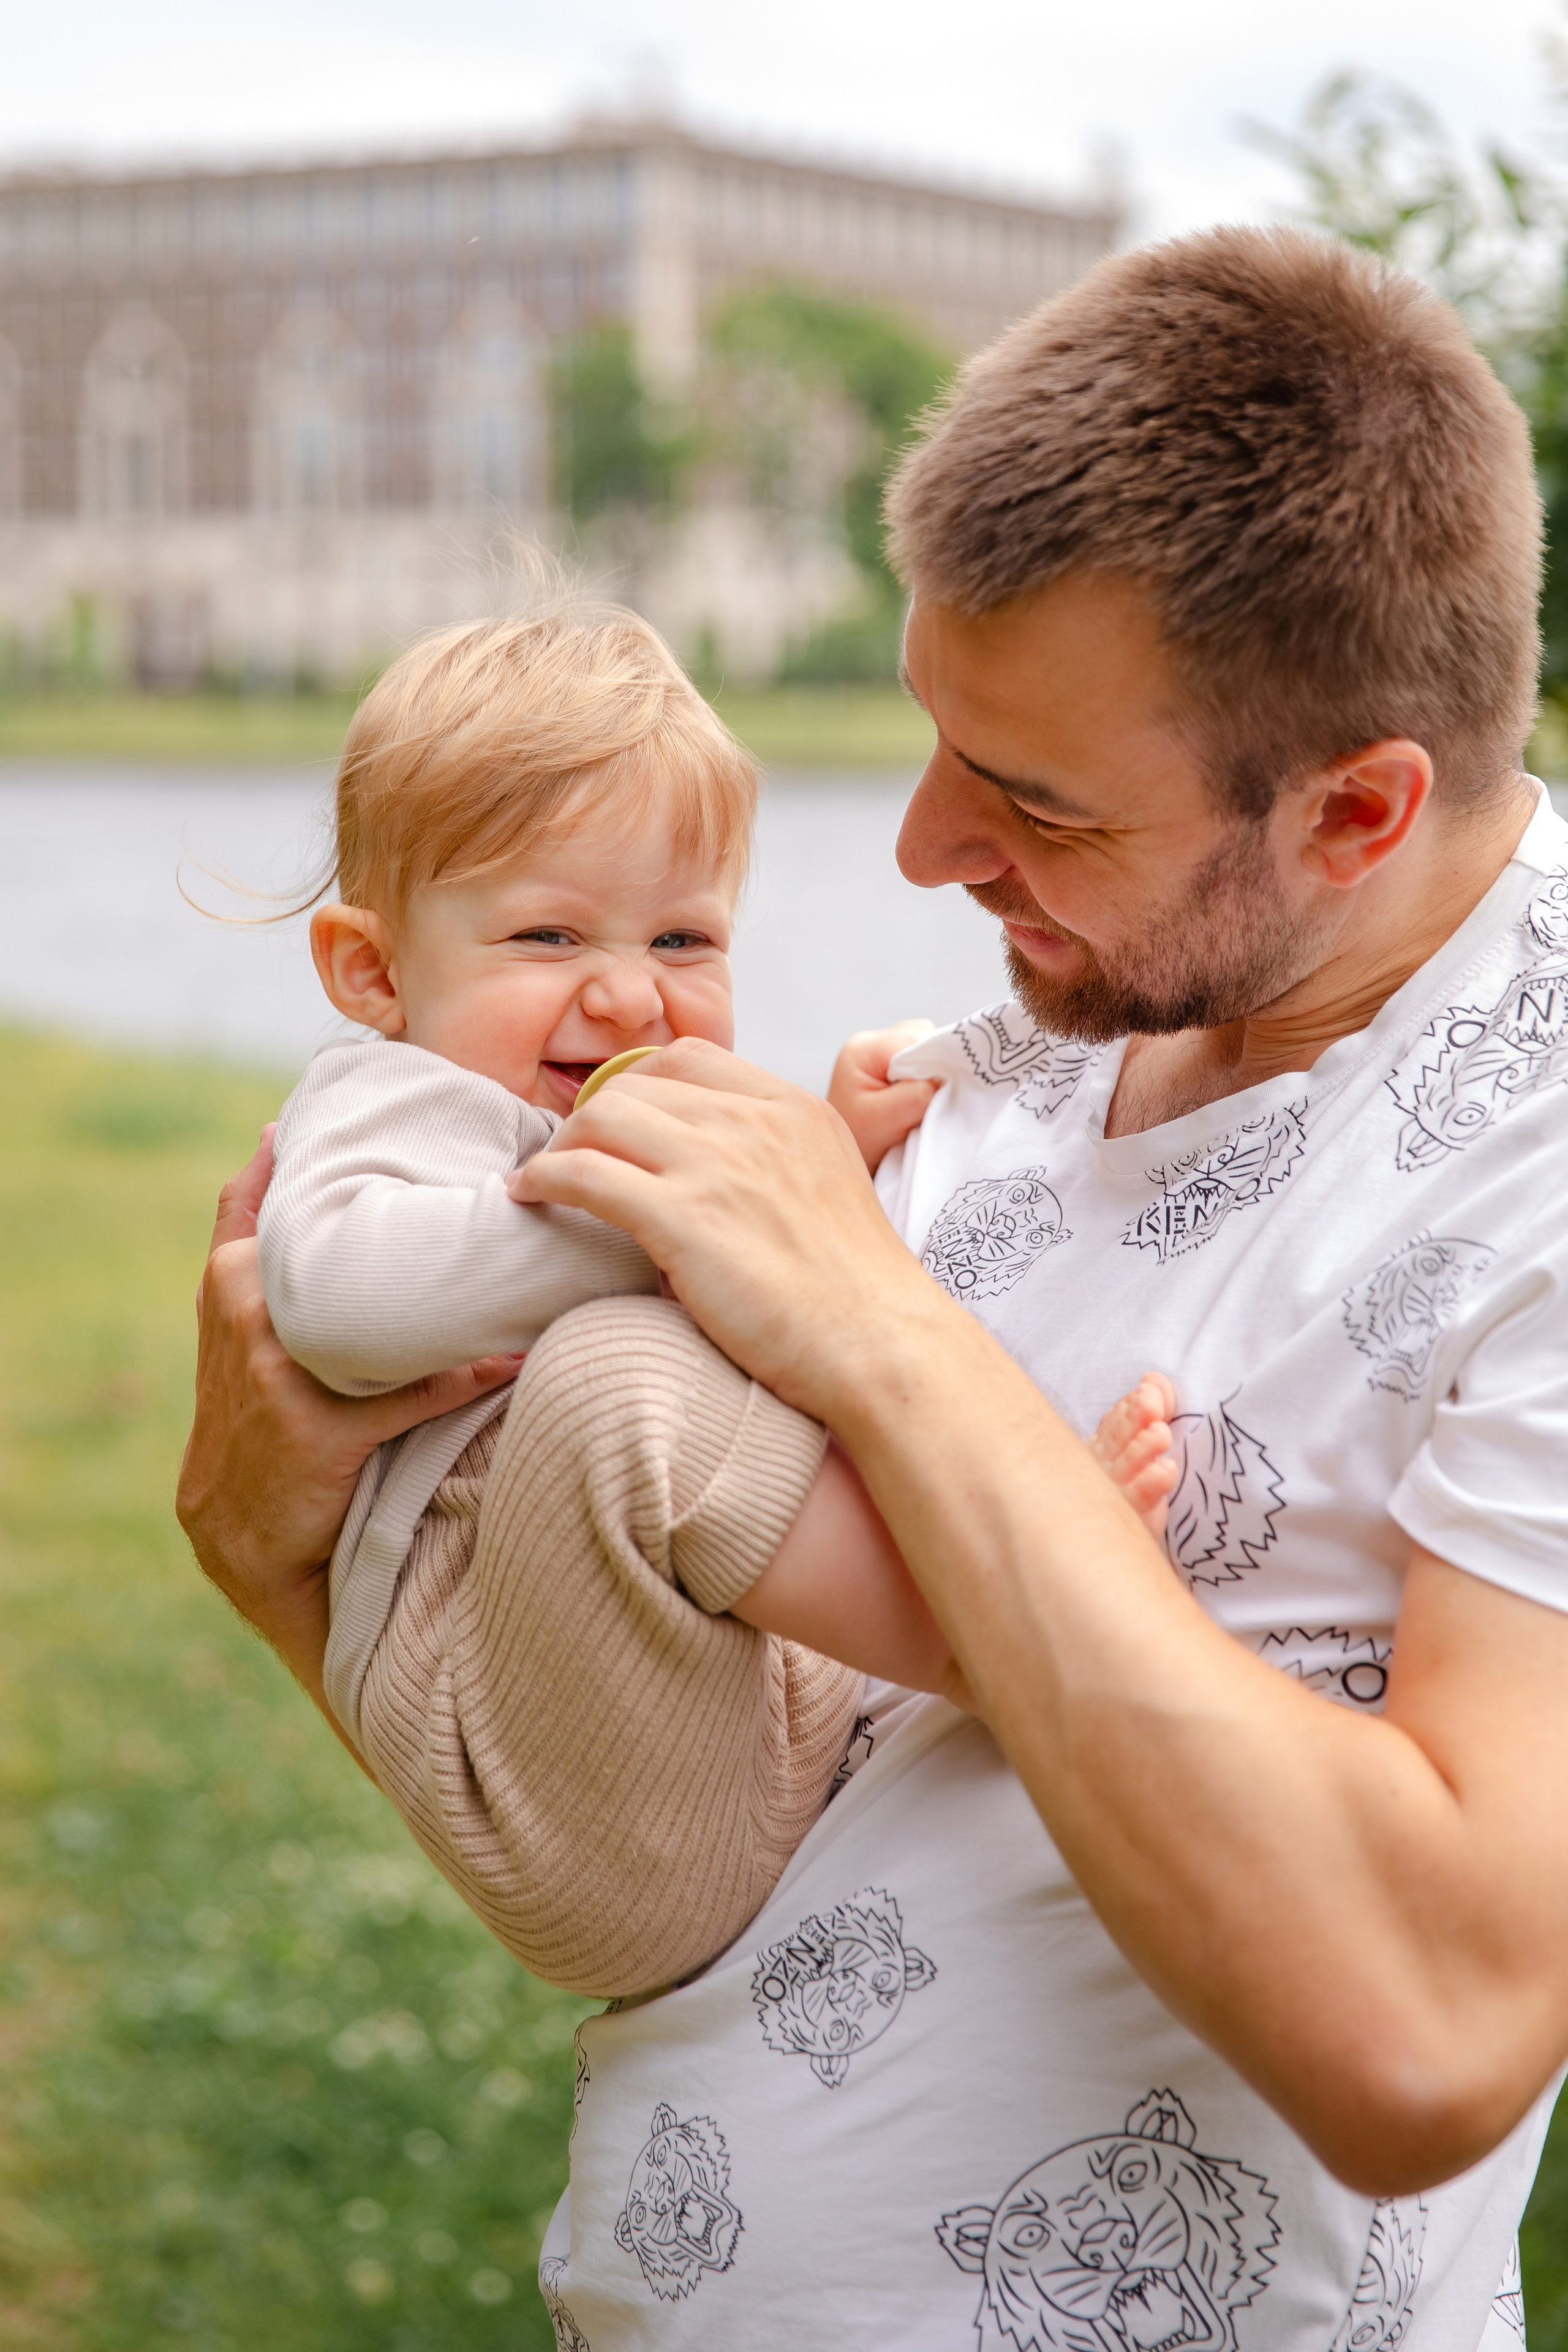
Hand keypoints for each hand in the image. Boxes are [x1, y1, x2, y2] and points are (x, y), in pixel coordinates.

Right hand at [178, 1128, 520, 1713]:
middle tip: (487, 1178)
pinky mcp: (317, 1429)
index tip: (383, 1109)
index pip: (271, 1191)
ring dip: (454, 1290)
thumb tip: (280, 1139)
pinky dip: (467, 1377)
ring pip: (384, 1313)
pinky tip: (515, 1359)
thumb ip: (257, 1240)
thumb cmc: (254, 1404)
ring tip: (515, 1256)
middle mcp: (248, 1309)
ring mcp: (279, 1369)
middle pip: (342, 1238)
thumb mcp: (237, 1320)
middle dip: (409, 1210)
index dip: (323, 1152)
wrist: (237, 1526)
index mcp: (232, 1273)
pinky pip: (410, 1394)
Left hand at [510, 1040, 965, 1418]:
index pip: (691, 1058)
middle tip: (573, 1156)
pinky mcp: (683, 1219)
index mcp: (793, 1109)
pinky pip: (585, 1175)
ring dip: (563, 1144)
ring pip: (601, 1117)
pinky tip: (532, 1195)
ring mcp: (717, 1166)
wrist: (882, 1347)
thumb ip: (774, 1161)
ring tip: (548, 1178)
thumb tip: (709, 1174)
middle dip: (593, 1115)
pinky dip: (546, 1178)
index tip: (619, 1123)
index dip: (640, 1086)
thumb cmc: (855, 1293)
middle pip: (637, 1083)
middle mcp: (754, 1122)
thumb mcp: (829, 1187)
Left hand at [827, 1019, 940, 1171]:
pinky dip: (933, 1079)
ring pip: (930, 1049)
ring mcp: (886, 1050)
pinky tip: (925, 1098)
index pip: (914, 1040)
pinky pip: (928, 1061)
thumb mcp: (884, 1121)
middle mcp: (874, 1043)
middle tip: (935, 1101)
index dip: (936, 1063)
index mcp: (864, 1050)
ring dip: (936, 1075)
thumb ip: (916, 1096)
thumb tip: (947, 1078)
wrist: (845, 1157)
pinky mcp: (896, 1063)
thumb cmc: (859, 1141)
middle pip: (925, 1039)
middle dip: (937, 1069)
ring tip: (925, 1103)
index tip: (945, 1092)